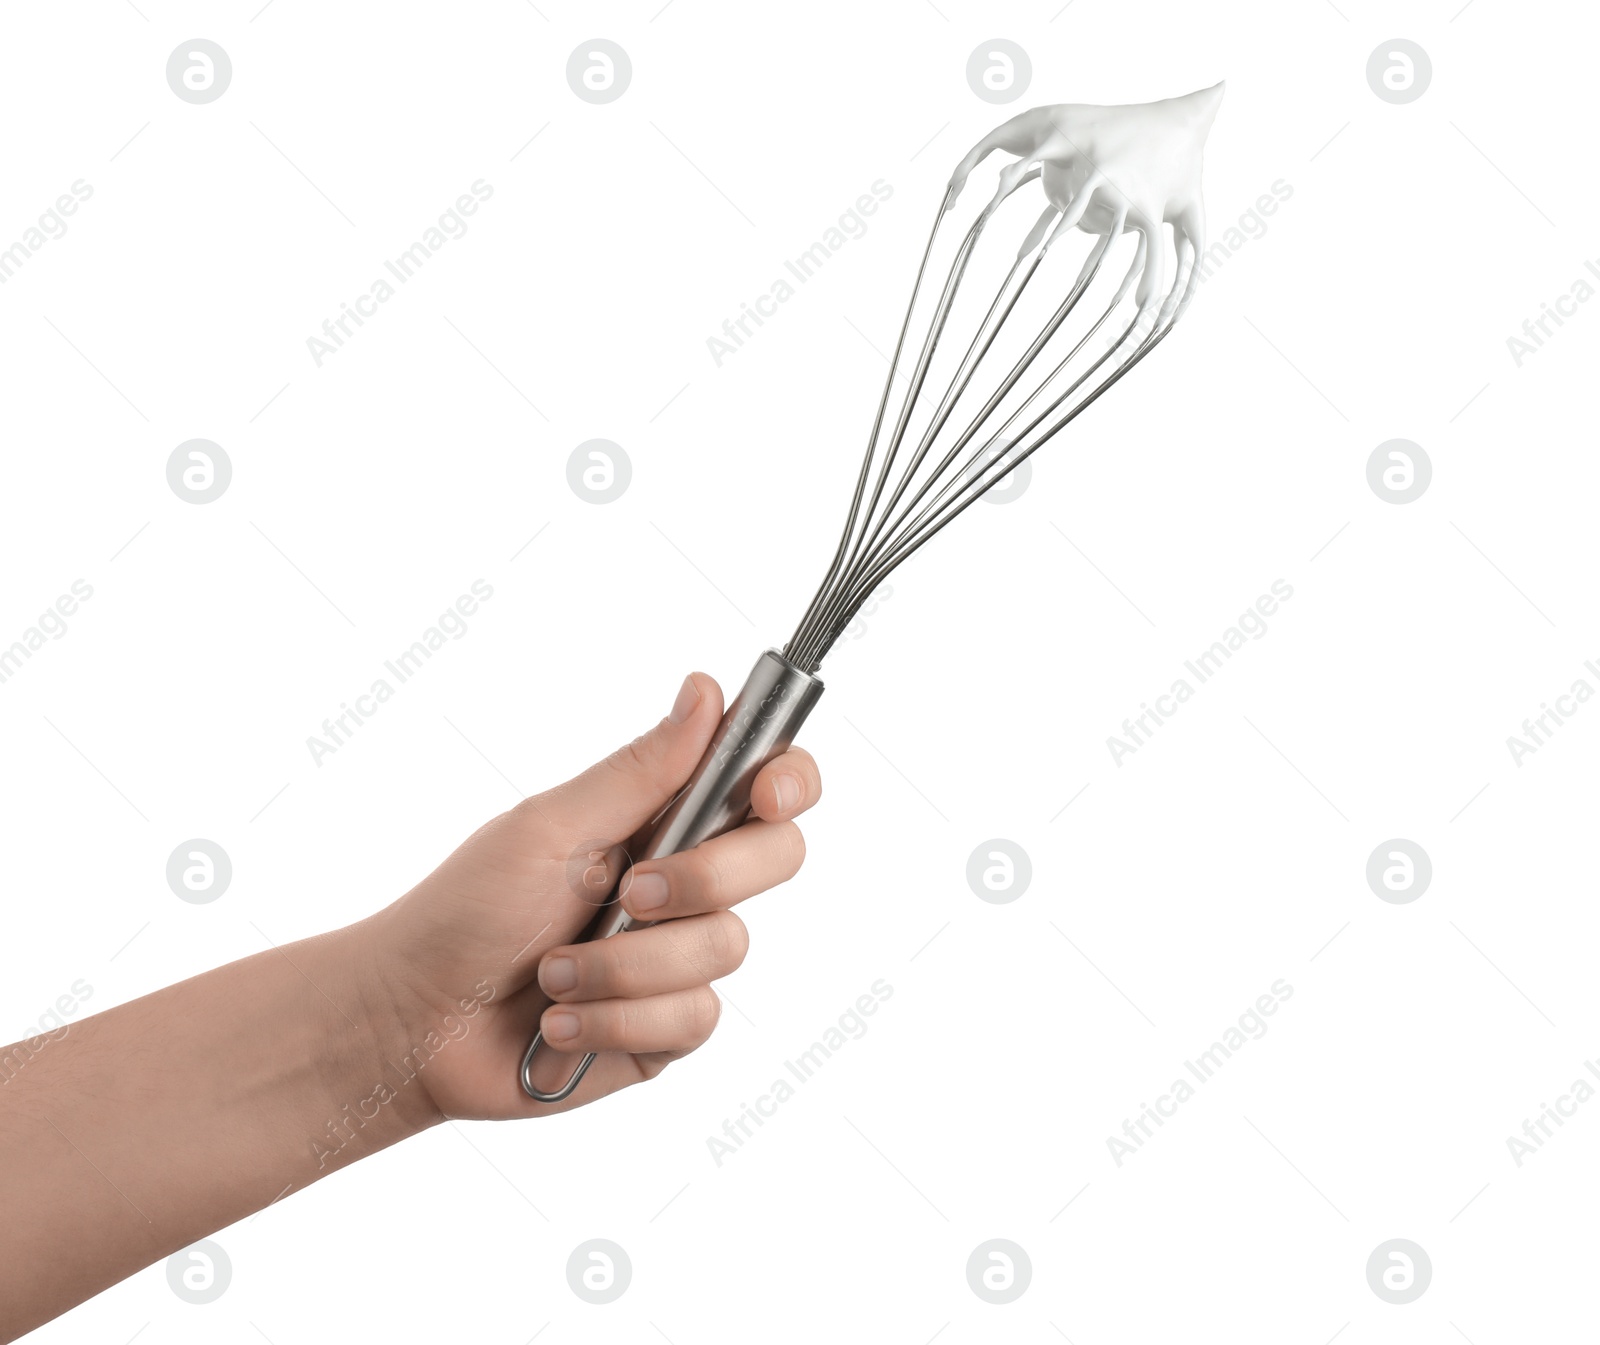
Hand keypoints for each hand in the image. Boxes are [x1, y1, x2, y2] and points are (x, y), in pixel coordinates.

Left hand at [366, 672, 821, 1119]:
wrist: (412, 1022)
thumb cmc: (464, 911)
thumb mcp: (548, 828)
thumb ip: (638, 772)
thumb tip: (706, 691)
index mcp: (661, 820)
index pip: (766, 784)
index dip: (789, 780)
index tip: (767, 793)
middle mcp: (685, 884)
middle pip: (776, 858)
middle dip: (705, 877)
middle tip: (633, 890)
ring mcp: (679, 959)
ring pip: (726, 947)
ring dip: (625, 963)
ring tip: (552, 975)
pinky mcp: (667, 1030)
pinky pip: (694, 1017)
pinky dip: (615, 1018)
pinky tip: (559, 1023)